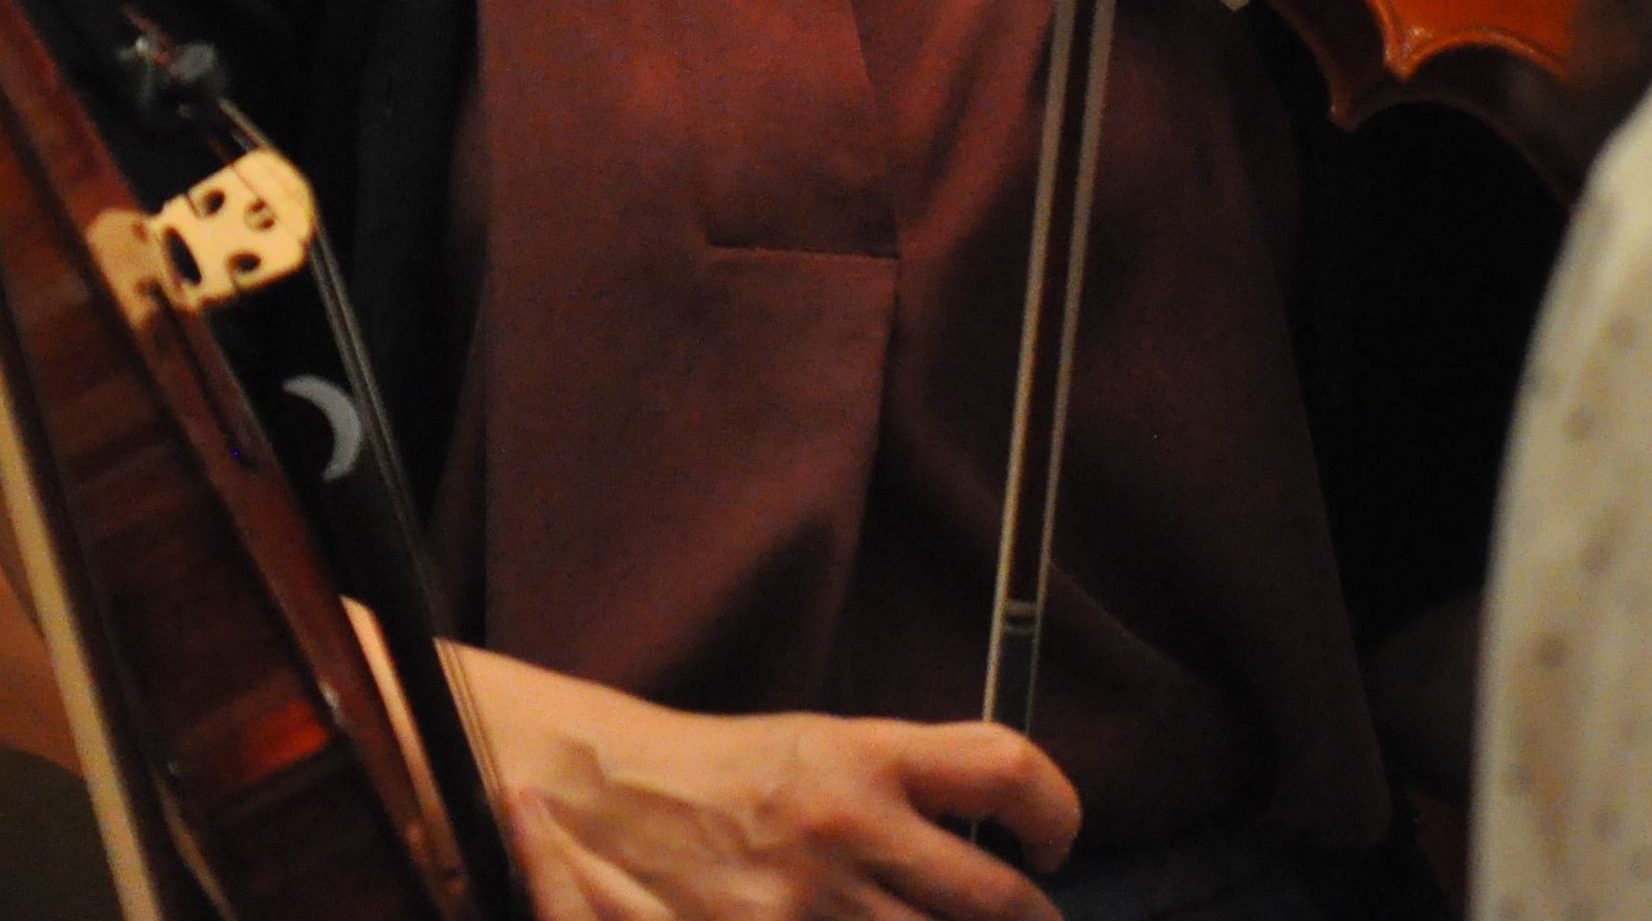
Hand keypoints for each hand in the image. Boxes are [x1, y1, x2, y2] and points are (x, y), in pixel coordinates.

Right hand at [456, 647, 1081, 920]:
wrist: (595, 797)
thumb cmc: (714, 775)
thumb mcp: (815, 748)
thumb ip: (902, 788)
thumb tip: (989, 843)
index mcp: (864, 756)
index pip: (1007, 768)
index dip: (1057, 811)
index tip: (1051, 841)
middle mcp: (850, 827)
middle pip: (1000, 900)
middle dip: (1029, 920)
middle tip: (1026, 917)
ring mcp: (811, 904)